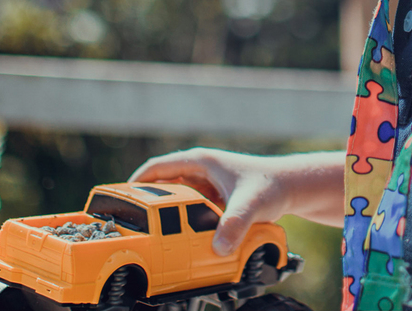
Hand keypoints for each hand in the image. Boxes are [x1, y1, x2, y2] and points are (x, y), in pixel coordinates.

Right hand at [129, 148, 345, 254]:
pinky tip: (176, 237)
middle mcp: (200, 171)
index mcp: (200, 162)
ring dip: (163, 213)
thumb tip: (218, 248)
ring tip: (147, 234)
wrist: (292, 187)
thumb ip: (234, 226)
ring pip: (175, 198)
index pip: (157, 168)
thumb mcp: (249, 205)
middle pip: (162, 184)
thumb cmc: (270, 185)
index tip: (119, 199)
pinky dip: (180, 220)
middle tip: (130, 223)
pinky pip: (189, 208)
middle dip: (146, 202)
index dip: (136, 183)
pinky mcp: (214, 198)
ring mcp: (206, 184)